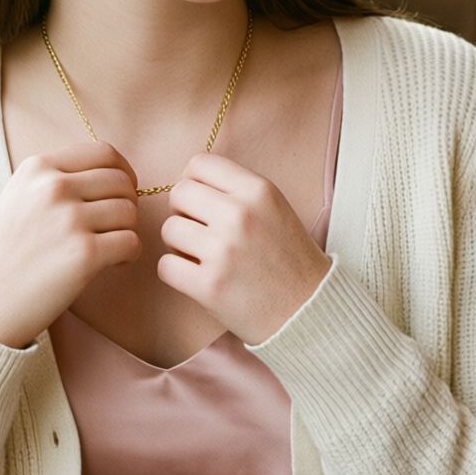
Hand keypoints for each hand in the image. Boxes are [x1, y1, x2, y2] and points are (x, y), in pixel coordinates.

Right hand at [0, 141, 140, 347]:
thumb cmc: (6, 253)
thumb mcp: (19, 197)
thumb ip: (58, 179)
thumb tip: (114, 175)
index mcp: (37, 168)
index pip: (103, 152)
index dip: (123, 172)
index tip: (121, 192)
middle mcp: (53, 187)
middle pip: (121, 182)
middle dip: (127, 204)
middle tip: (115, 227)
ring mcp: (69, 219)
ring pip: (129, 212)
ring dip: (127, 231)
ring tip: (108, 248)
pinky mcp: (84, 254)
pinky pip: (131, 242)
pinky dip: (128, 255)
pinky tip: (111, 264)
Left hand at [158, 153, 330, 344]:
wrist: (309, 310)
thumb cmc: (289, 260)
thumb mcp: (274, 209)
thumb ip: (236, 191)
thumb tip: (187, 181)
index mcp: (258, 191)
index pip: (198, 164)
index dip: (194, 183)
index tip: (203, 203)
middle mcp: (240, 215)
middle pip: (179, 193)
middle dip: (184, 212)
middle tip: (201, 232)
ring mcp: (223, 251)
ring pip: (169, 229)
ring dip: (179, 245)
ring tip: (204, 257)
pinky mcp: (209, 285)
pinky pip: (166, 266)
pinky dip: (177, 273)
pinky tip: (198, 278)